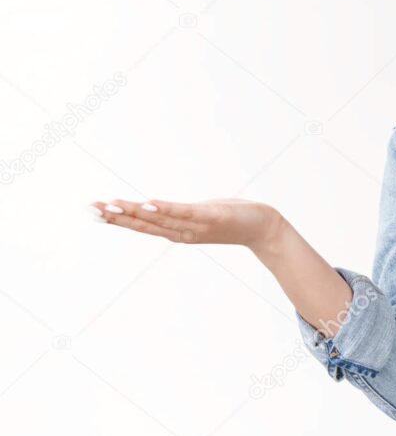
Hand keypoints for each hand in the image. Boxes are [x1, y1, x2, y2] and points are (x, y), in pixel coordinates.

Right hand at [89, 197, 282, 250]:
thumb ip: (181, 214)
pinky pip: (184, 212)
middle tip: (90, 210)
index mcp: (179, 231)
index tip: (94, 212)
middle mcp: (183, 232)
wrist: (265, 228)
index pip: (143, 225)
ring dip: (134, 213)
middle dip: (117, 217)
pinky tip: (147, 203)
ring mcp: (196, 225)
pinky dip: (165, 209)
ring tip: (111, 205)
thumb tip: (165, 208)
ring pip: (160, 219)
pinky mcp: (210, 216)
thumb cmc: (233, 218)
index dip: (118, 220)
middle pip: (144, 225)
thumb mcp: (201, 215)